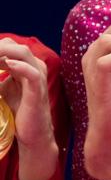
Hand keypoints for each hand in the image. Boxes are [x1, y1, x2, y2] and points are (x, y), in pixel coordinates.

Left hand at [0, 37, 57, 179]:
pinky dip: (19, 66)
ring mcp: (38, 76)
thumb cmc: (18, 112)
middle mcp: (34, 66)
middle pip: (14, 46)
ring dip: (3, 53)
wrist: (33, 134)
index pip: (8, 46)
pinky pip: (32, 73)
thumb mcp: (3, 89)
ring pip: (23, 53)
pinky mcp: (38, 90)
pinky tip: (7, 65)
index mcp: (26, 65)